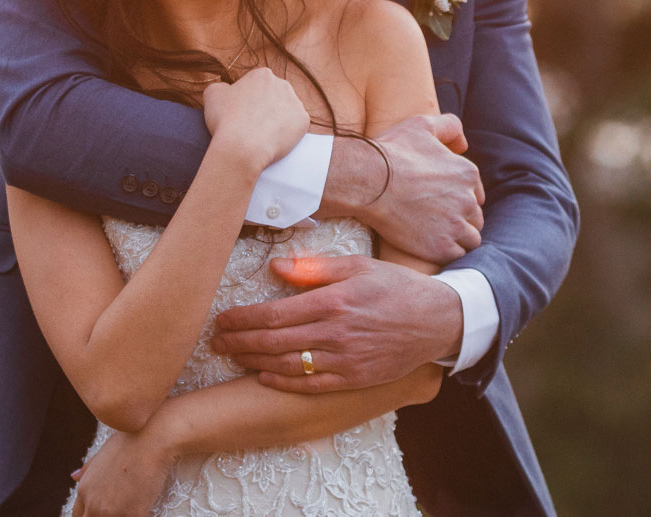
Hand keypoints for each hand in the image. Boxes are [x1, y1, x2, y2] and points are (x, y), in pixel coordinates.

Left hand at [69, 428, 171, 516]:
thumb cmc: (129, 441)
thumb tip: (74, 476)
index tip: (101, 512)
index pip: (78, 515)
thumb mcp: (102, 453)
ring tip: (130, 506)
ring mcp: (112, 512)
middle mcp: (94, 504)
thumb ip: (87, 469)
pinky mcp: (132, 516)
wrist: (151, 440)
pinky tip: (144, 508)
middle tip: (116, 511)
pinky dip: (137, 516)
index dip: (89, 515)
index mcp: (84, 489)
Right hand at [202, 66, 309, 170]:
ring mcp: (295, 102)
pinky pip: (296, 126)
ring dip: (277, 119)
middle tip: (252, 125)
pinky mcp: (303, 121)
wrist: (243, 147)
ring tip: (263, 135)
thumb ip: (221, 86)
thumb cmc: (225, 120)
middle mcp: (282, 84)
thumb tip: (227, 89)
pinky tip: (274, 140)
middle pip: (274, 96)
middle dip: (265, 107)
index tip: (240, 114)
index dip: (247, 101)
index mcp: (262, 75)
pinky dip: (287, 133)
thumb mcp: (212, 95)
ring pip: (286, 110)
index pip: (256, 86)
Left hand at [207, 255, 462, 390]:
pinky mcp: (354, 379)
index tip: (222, 319)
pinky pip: (312, 385)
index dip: (242, 319)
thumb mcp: (357, 266)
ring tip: (232, 357)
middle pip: (273, 342)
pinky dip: (284, 382)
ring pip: (287, 365)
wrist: (436, 320)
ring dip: (254, 363)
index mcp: (333, 302)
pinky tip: (263, 377)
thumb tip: (275, 268)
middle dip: (239, 342)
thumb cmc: (394, 287)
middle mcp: (335, 334)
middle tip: (215, 342)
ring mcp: (345, 360)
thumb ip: (314, 269)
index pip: (274, 314)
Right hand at [332, 114, 483, 262]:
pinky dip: (447, 251)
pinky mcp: (441, 247)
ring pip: (471, 238)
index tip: (441, 202)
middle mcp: (468, 200)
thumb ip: (449, 127)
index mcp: (467, 173)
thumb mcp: (422, 125)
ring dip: (458, 237)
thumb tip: (463, 144)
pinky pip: (457, 254)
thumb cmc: (392, 151)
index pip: (475, 193)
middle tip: (436, 218)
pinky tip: (431, 244)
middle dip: (460, 218)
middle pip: (474, 216)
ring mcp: (456, 225)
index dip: (459, 198)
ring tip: (436, 234)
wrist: (367, 181)